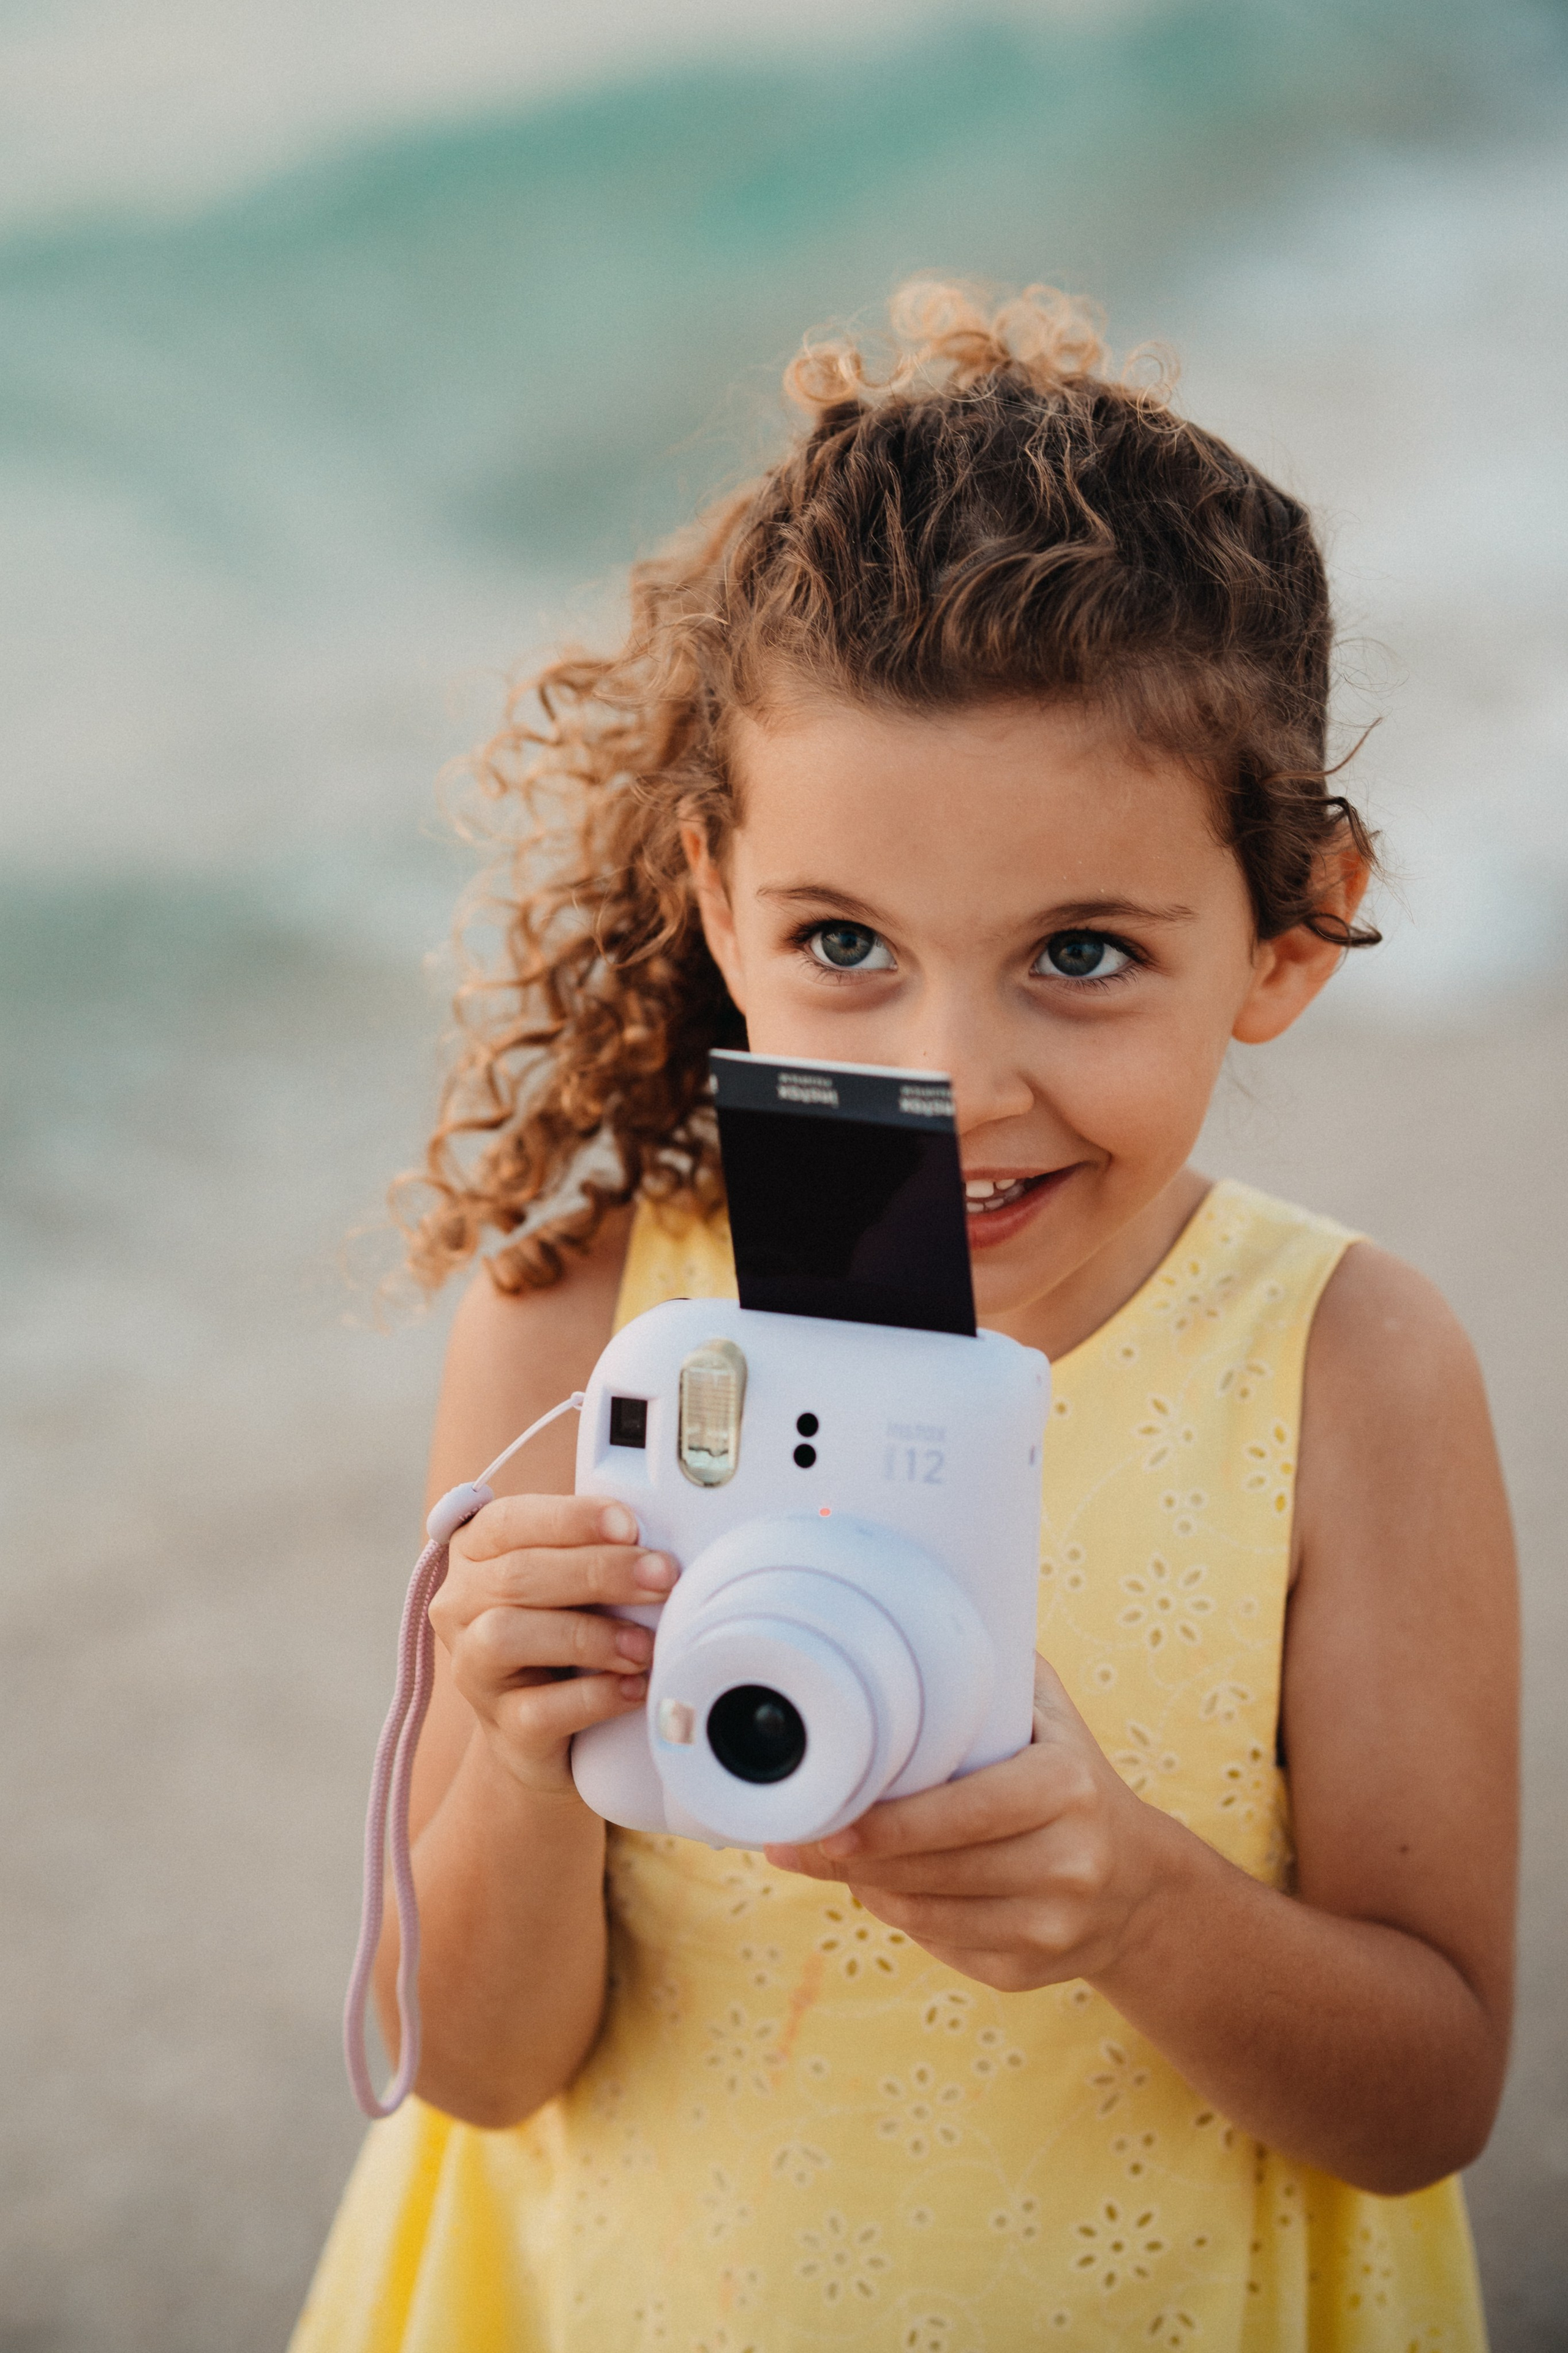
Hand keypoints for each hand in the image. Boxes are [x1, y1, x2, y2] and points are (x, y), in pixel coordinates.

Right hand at [429, 1493, 676, 1796]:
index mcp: (475, 1553)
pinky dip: (594, 1696)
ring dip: (588, 1635)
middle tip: (662, 1576)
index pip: (508, 1521)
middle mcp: (460, 1607)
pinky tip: (634, 1688)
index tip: (629, 1525)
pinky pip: (538, 1710)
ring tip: (643, 1644)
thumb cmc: (568, 1632)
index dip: (569, 1519)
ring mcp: (472, 1669)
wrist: (547, 1728)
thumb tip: (654, 1548)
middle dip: (598, 1572)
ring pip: (506, 1637)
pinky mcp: (501, 1726)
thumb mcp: (575, 1582)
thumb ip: (596, 1552)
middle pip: (517, 1576)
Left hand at [764, 1656, 1164, 1991]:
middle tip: (792, 1843)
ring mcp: (1050, 1926)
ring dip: (866, 1887)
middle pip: (930, 1869)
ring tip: (833, 1858)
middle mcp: (1068, 1862)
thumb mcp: (1051, 1717)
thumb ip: (993, 1672)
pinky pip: (938, 1946)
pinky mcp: (1027, 1972)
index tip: (823, 1821)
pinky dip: (902, 1916)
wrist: (1139, 1884)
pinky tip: (887, 1888)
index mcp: (1067, 1788)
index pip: (962, 1811)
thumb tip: (908, 1622)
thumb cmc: (1070, 1781)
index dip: (885, 1824)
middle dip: (850, 1858)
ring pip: (923, 1915)